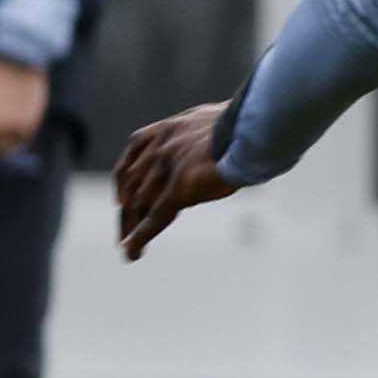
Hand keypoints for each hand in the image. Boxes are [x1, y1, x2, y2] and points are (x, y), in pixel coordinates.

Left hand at [112, 103, 240, 260]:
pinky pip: (155, 215)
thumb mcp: (221, 126)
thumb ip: (210, 138)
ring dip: (130, 229)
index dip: (124, 183)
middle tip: (124, 235)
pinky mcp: (179, 186)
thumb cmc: (253, 125)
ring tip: (129, 251)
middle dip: (126, 212)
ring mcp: (167, 166)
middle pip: (131, 185)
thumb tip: (225, 144)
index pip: (133, 160)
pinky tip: (132, 252)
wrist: (257, 127)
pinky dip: (141, 236)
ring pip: (139, 202)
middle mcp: (160, 146)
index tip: (121, 201)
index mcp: (168, 129)